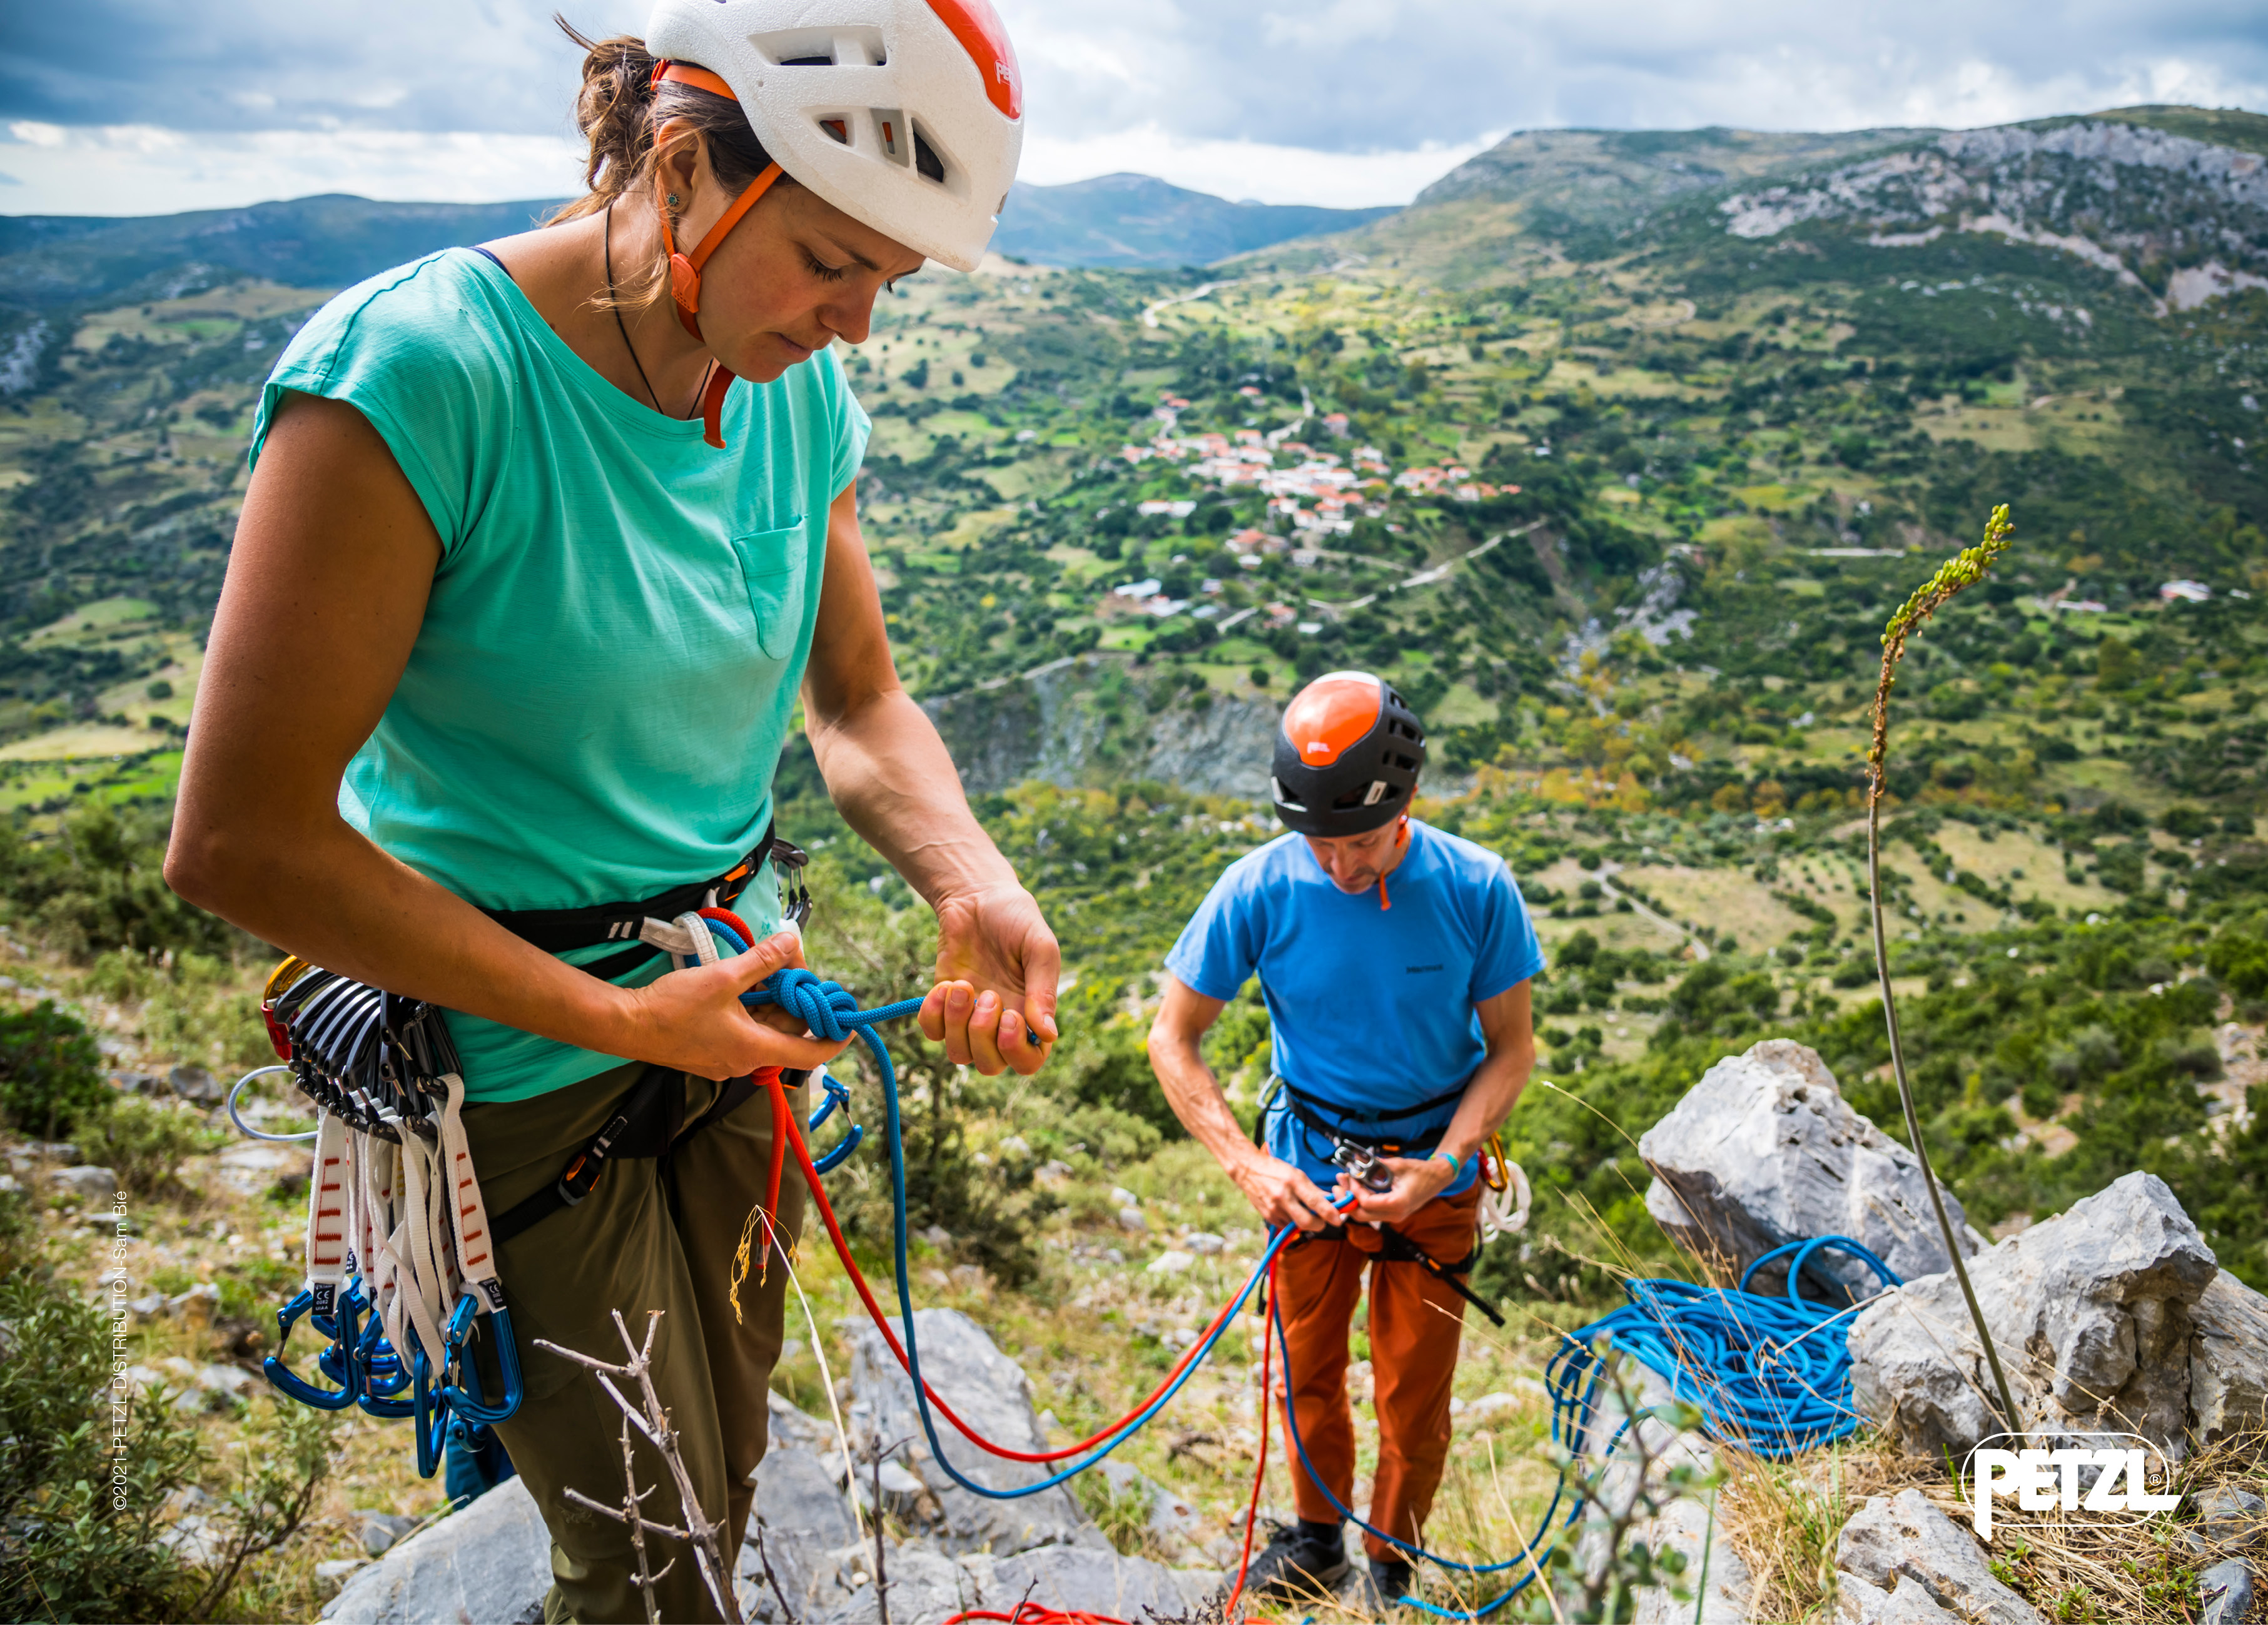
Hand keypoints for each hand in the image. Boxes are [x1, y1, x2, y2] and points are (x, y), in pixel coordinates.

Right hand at [616, 930, 850, 1080]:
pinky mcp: (711, 1053)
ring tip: (772, 971)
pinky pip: (744, 1033)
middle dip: (796, 1004)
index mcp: (754, 1049)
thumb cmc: (672, 1007)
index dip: (834, 1039)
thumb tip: (792, 941)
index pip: (810, 1053)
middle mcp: (745, 1061)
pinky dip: (753, 1011)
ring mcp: (726, 1060)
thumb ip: (762, 961)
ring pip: (765, 1032)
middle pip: (787, 1035)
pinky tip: (747, 985)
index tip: (848, 1022)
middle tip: (798, 971)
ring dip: (773, 1005)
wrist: (625, 1024)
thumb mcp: (724, 977)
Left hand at [921, 880, 1059, 1075]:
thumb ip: (1044, 990)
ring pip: (959, 1055)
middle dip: (983, 1036)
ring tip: (962, 986)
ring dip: (957, 1024)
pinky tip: (945, 985)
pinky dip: (934, 1015)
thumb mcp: (1039, 948)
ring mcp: (969, 1017)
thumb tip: (1048, 1035)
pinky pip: (932, 1032)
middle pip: (990, 1065)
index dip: (1017, 1051)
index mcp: (1031, 1015)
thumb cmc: (1016, 919)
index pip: (1028, 1061)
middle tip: (988, 994)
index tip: (1011, 1016)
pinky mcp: (943, 1005)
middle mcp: (1000, 1023)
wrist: (977, 896)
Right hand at [1232, 1151, 1344, 1232]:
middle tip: (1322, 1220)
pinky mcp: (1268, 1217)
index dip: (1329, 1213)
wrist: (1248, 1170)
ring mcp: (1274, 1208)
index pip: (1315, 1202)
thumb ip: (1315, 1190)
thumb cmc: (1275, 1169)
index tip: (1337, 1219)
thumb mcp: (1297, 1174)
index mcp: (1293, 1182)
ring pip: (1297, 1225)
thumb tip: (1332, 1202)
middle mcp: (1283, 1197)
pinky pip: (1287, 1225)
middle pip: (1307, 1222)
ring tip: (1301, 1209)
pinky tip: (1288, 1209)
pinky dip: (1292, 1221)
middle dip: (1319, 1224)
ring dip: (1304, 1221)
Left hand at [1339, 1154, 1456, 1227]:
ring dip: (1352, 1201)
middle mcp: (1395, 1215)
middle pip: (1362, 1215)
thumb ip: (1376, 1165)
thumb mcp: (1398, 1164)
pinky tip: (1355, 1187)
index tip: (1350, 1175)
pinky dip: (1361, 1201)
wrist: (1438, 1178)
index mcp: (1397, 1204)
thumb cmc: (1420, 1171)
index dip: (1354, 1190)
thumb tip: (1356, 1161)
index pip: (1366, 1203)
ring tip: (1343, 1183)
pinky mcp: (1393, 1213)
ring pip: (1365, 1215)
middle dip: (1347, 1200)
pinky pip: (1372, 1212)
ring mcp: (1394, 1216)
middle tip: (1338, 1184)